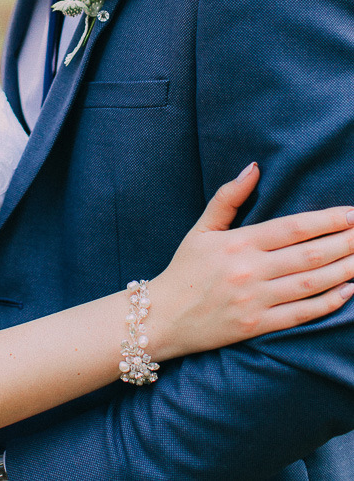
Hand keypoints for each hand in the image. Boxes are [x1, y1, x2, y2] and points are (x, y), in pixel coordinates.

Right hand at [149, 162, 353, 358]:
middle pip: (309, 255)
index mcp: (238, 243)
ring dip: (344, 270)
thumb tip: (254, 168)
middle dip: (345, 242)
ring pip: (311, 284)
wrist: (161, 317)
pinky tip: (348, 291)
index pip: (293, 228)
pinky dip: (328, 303)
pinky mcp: (258, 326)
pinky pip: (301, 315)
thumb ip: (228, 197)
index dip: (326, 220)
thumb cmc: (184, 269)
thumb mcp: (201, 228)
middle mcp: (250, 271)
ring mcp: (256, 300)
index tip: (352, 213)